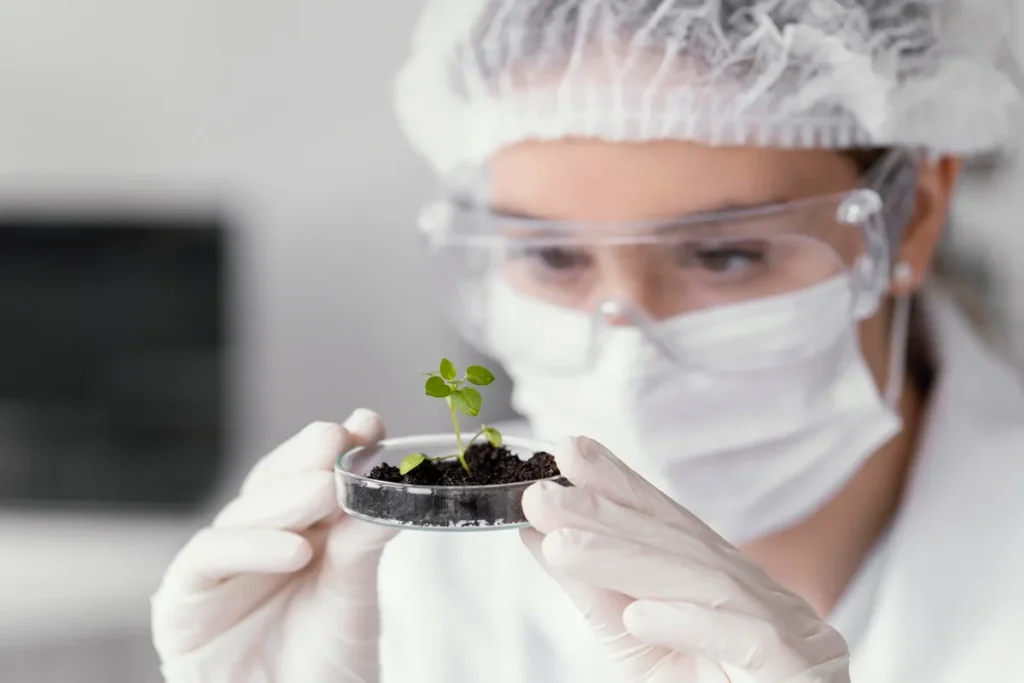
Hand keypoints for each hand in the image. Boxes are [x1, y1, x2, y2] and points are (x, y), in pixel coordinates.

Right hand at [151, 409, 398, 682]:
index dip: (335, 446)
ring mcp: (217, 569)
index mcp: (296, 532)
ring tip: (327, 489)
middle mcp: (254, 543)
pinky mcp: (182, 602)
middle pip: (271, 483)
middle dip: (306, 458)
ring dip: (284, 497)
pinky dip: (250, 546)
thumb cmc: (326, 666)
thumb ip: (362, 538)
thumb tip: (389, 477)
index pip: (309, 474)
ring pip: (241, 514)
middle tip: (339, 439)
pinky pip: (207, 558)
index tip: (367, 424)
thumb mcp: (355, 595)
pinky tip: (295, 549)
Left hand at [520, 436, 850, 682]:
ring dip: (625, 560)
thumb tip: (541, 535)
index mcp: (727, 583)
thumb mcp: (636, 646)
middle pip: (678, 545)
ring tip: (563, 546)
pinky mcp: (800, 667)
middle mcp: (759, 595)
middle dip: (605, 515)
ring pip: (701, 582)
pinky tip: (639, 615)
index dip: (618, 484)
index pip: (667, 523)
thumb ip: (595, 592)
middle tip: (542, 496)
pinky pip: (747, 638)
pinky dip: (689, 622)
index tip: (568, 452)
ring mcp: (788, 628)